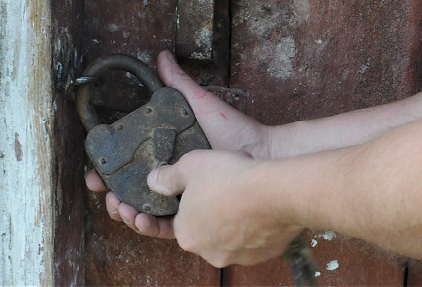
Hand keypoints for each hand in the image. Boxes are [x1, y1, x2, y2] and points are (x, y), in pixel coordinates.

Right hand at [86, 50, 271, 237]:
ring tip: (120, 208)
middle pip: (131, 194)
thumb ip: (178, 84)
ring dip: (125, 213)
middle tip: (107, 195)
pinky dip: (147, 226)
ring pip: (143, 213)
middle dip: (112, 198)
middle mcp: (169, 179)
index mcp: (165, 156)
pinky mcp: (193, 214)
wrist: (260, 152)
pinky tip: (138, 219)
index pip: (129, 169)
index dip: (108, 174)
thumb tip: (162, 57)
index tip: (95, 175)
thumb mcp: (199, 103)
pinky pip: (164, 227)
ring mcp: (180, 198)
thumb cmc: (234, 130)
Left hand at [147, 150, 301, 266]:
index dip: (157, 215)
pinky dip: (248, 223)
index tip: (145, 211)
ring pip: (225, 233)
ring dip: (225, 216)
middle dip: (200, 210)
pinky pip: (250, 237)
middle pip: (199, 228)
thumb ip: (167, 176)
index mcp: (186, 234)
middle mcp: (209, 251)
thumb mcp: (189, 166)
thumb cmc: (231, 177)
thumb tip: (154, 181)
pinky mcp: (262, 253)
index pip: (168, 224)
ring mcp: (237, 255)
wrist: (276, 191)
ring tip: (232, 190)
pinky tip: (252, 202)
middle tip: (208, 187)